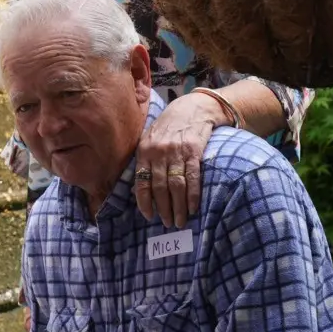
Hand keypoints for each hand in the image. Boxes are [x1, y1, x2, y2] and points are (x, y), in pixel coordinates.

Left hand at [134, 92, 227, 227]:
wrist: (192, 108)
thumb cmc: (168, 127)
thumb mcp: (150, 140)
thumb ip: (145, 162)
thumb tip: (138, 189)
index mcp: (144, 151)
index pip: (142, 182)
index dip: (145, 202)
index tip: (149, 216)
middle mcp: (159, 152)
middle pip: (160, 187)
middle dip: (164, 209)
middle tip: (168, 223)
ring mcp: (177, 152)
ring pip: (176, 185)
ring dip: (179, 206)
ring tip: (181, 221)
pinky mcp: (194, 151)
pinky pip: (193, 177)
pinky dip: (193, 195)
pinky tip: (193, 207)